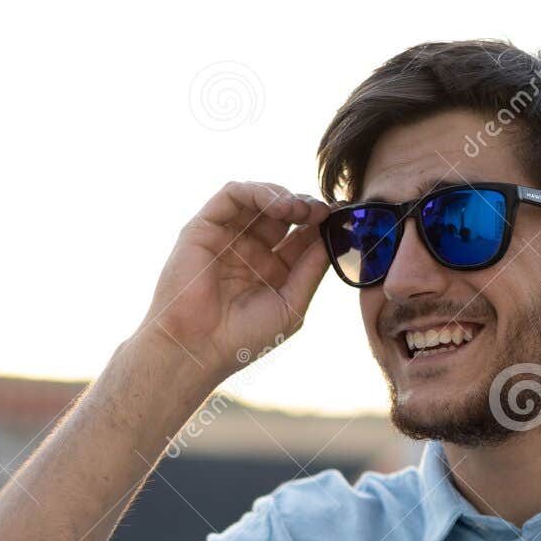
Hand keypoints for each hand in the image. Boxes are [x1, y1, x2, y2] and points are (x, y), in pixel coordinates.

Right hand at [139, 181, 330, 376]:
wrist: (197, 348)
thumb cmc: (242, 338)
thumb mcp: (291, 305)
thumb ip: (311, 270)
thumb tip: (333, 238)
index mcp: (271, 269)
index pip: (301, 236)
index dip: (321, 224)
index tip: (342, 216)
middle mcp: (250, 249)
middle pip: (283, 212)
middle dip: (306, 206)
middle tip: (323, 212)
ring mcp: (227, 236)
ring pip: (259, 197)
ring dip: (285, 196)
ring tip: (302, 209)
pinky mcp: (204, 226)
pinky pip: (232, 194)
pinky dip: (258, 192)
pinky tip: (279, 206)